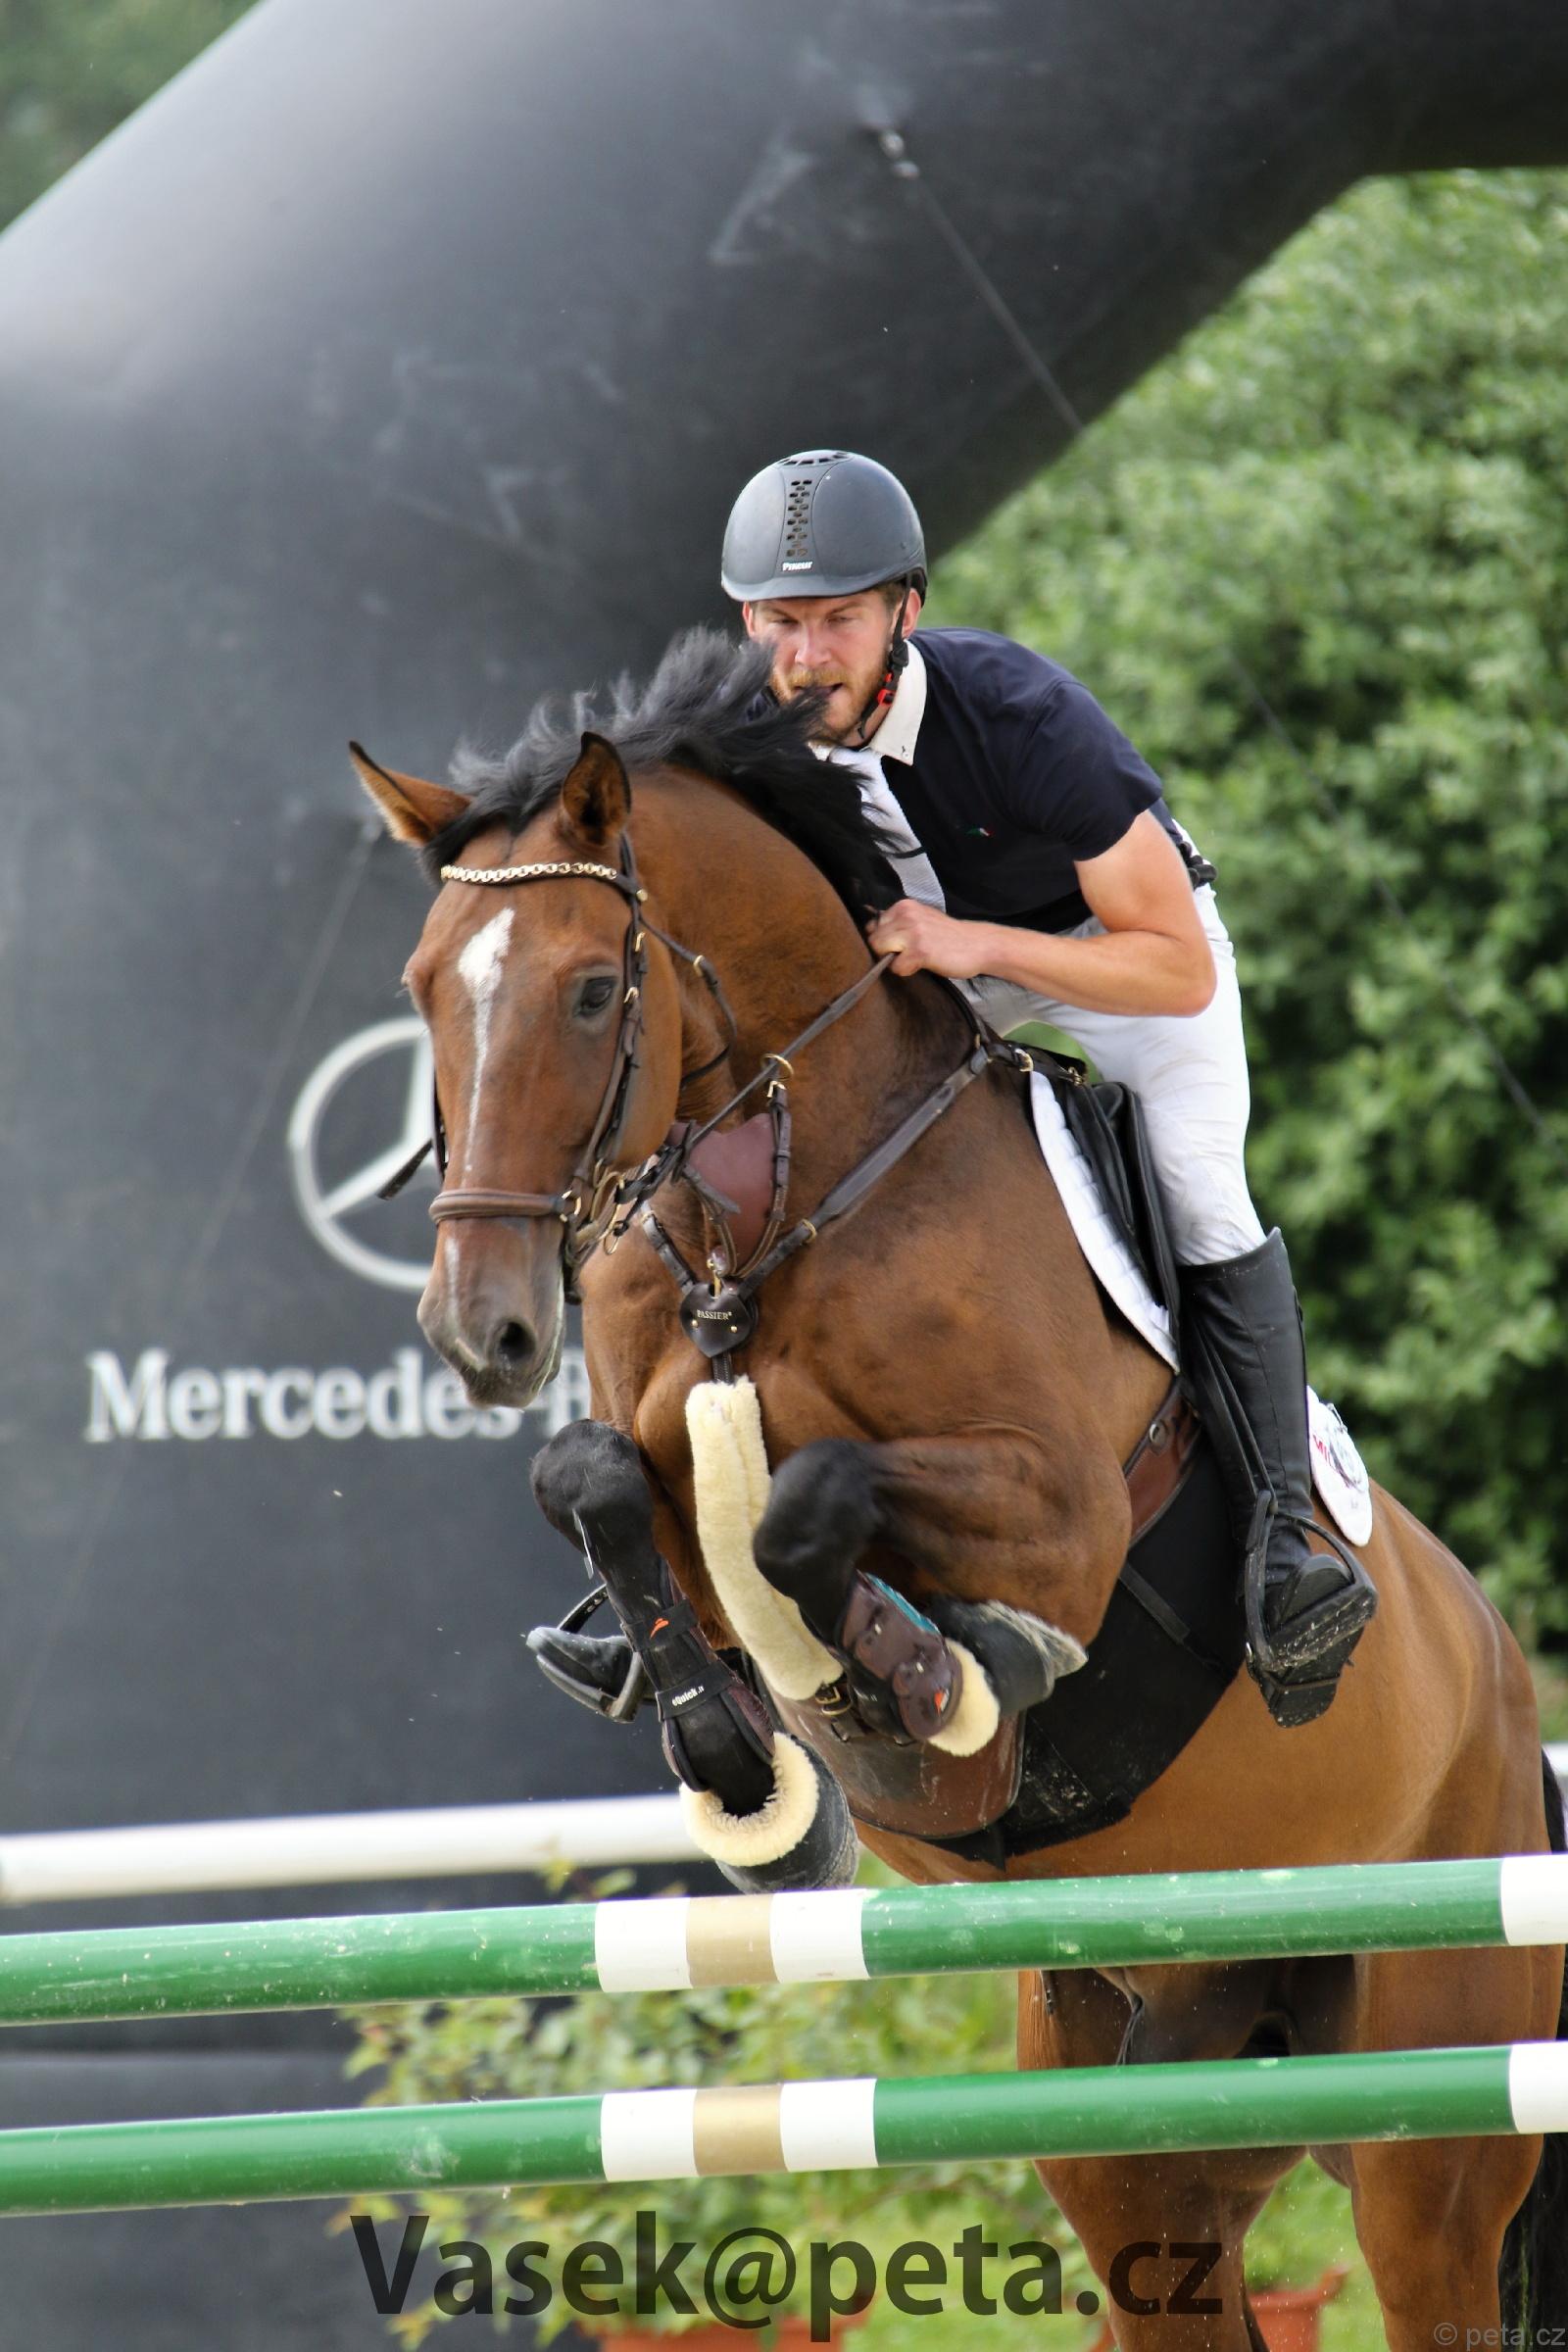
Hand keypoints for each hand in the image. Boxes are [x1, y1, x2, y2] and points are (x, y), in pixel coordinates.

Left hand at [866, 899, 987, 979]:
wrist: (977, 944)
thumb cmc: (947, 936)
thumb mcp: (920, 920)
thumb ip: (897, 923)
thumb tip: (868, 931)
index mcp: (904, 905)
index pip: (873, 925)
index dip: (885, 940)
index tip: (904, 944)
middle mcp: (906, 914)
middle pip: (873, 940)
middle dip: (887, 951)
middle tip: (911, 953)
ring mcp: (912, 931)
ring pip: (881, 951)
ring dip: (897, 960)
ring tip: (917, 957)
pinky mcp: (920, 950)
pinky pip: (896, 967)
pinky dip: (907, 970)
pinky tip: (925, 963)